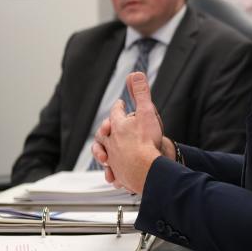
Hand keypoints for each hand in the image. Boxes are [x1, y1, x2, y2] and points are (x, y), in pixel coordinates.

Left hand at [93, 72, 164, 193]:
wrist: (146, 169)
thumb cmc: (147, 142)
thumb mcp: (147, 112)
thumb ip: (141, 93)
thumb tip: (135, 74)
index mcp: (118, 126)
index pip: (116, 112)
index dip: (119, 107)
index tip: (120, 103)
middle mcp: (112, 142)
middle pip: (104, 133)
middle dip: (106, 129)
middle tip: (108, 127)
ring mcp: (114, 159)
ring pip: (105, 154)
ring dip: (105, 152)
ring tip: (106, 154)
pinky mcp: (119, 173)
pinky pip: (113, 173)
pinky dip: (113, 172)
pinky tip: (114, 176)